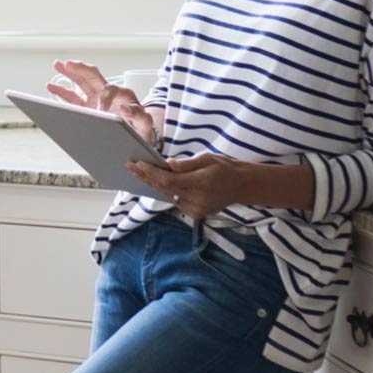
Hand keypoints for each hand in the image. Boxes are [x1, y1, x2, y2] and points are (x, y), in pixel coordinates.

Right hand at [45, 59, 156, 145]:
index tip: (100, 112)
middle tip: (69, 63)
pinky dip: (62, 91)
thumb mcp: (145, 124)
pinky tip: (51, 86)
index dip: (104, 99)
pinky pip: (73, 97)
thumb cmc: (141, 130)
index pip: (110, 90)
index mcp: (122, 95)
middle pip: (93, 76)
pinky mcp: (87, 107)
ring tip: (57, 64)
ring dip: (69, 73)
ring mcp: (96, 99)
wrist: (136, 137)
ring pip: (81, 82)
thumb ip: (140, 116)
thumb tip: (125, 107)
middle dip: (81, 69)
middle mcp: (108, 93)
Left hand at [128, 152, 253, 219]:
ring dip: (153, 184)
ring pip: (168, 196)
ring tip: (137, 172)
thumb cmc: (225, 168)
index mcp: (201, 183)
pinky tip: (153, 182)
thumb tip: (168, 164)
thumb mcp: (208, 158)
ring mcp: (196, 209)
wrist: (242, 186)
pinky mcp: (195, 213)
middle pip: (164, 189)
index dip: (151, 173)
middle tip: (130, 166)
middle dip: (146, 177)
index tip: (137, 164)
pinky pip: (175, 201)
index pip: (169, 180)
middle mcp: (197, 200)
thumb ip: (187, 164)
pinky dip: (165, 191)